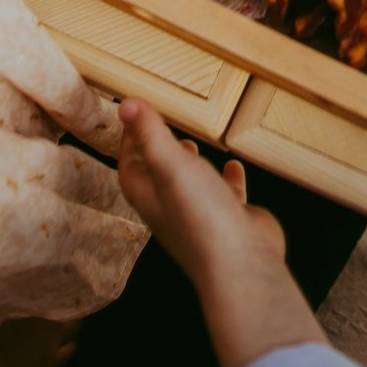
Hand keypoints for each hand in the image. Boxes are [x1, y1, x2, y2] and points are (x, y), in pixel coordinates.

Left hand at [117, 97, 282, 289]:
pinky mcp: (230, 219)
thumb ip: (151, 134)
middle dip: (156, 151)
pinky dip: (227, 178)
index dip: (128, 141)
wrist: (240, 262)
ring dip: (189, 165)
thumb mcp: (171, 165)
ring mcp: (202, 216)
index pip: (130, 167)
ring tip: (192, 144)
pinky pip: (225, 194)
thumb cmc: (200, 216)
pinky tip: (233, 166)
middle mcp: (172, 209)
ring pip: (190, 186)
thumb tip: (126, 104)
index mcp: (150, 198)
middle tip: (160, 126)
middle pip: (156, 176)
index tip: (133, 114)